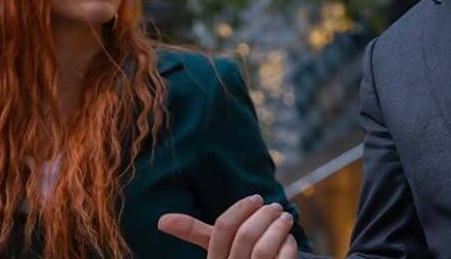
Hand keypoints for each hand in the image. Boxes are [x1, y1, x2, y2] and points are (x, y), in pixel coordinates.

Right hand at [158, 194, 299, 258]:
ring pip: (263, 248)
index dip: (240, 210)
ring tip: (285, 219)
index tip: (255, 199)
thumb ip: (194, 233)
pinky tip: (289, 240)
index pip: (221, 230)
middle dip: (263, 216)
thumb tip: (161, 220)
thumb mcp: (219, 252)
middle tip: (275, 208)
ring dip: (278, 227)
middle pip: (245, 236)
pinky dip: (288, 245)